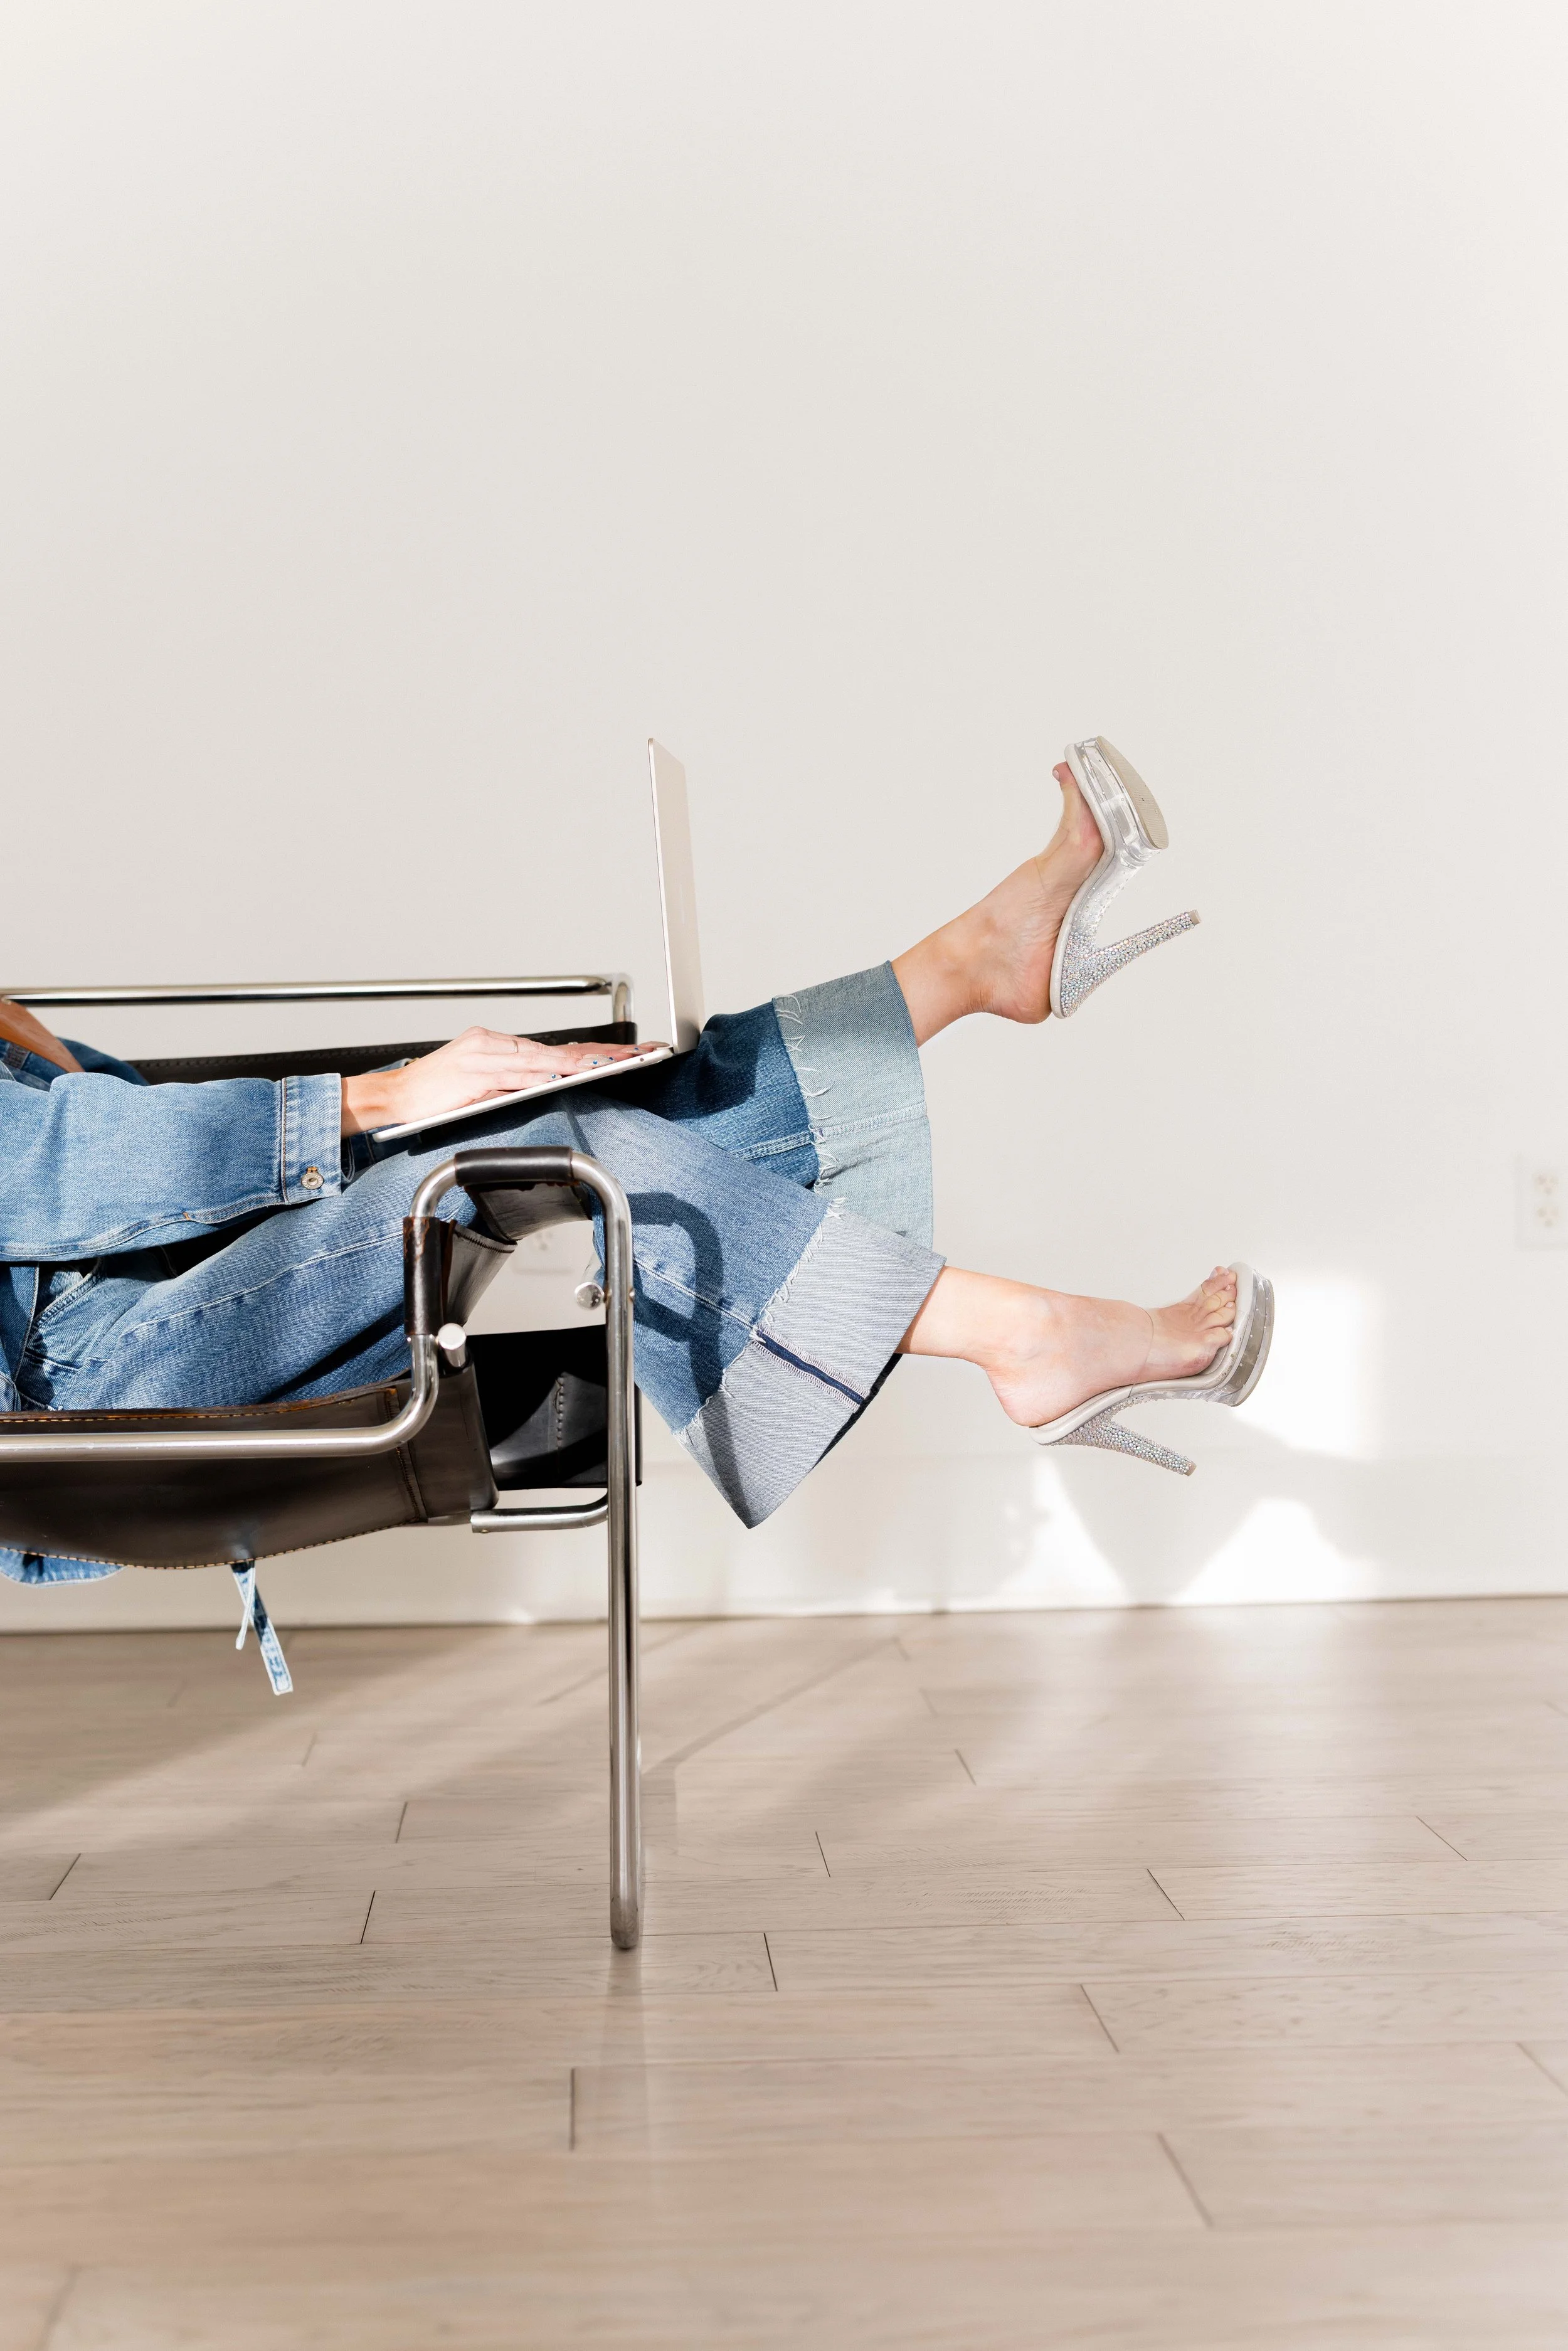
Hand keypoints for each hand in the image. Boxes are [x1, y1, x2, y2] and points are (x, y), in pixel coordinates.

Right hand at [340, 1030, 656, 1136]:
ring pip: (542, 1058)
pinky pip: (516, 1072)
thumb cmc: (434, 1097)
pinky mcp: (475, 1069)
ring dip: (579, 1062)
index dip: (592, 1051)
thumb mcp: (479, 1086)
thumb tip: (551, 1089)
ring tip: (614, 1064)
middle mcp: (493, 1043)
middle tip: (637, 1055)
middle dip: (599, 1053)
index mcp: (497, 1045)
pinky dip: (543, 1073)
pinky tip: (566, 1075)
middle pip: (557, 1049)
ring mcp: (485, 1054)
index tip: (625, 1054)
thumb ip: (513, 1084)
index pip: (555, 1049)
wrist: (394, 1099)